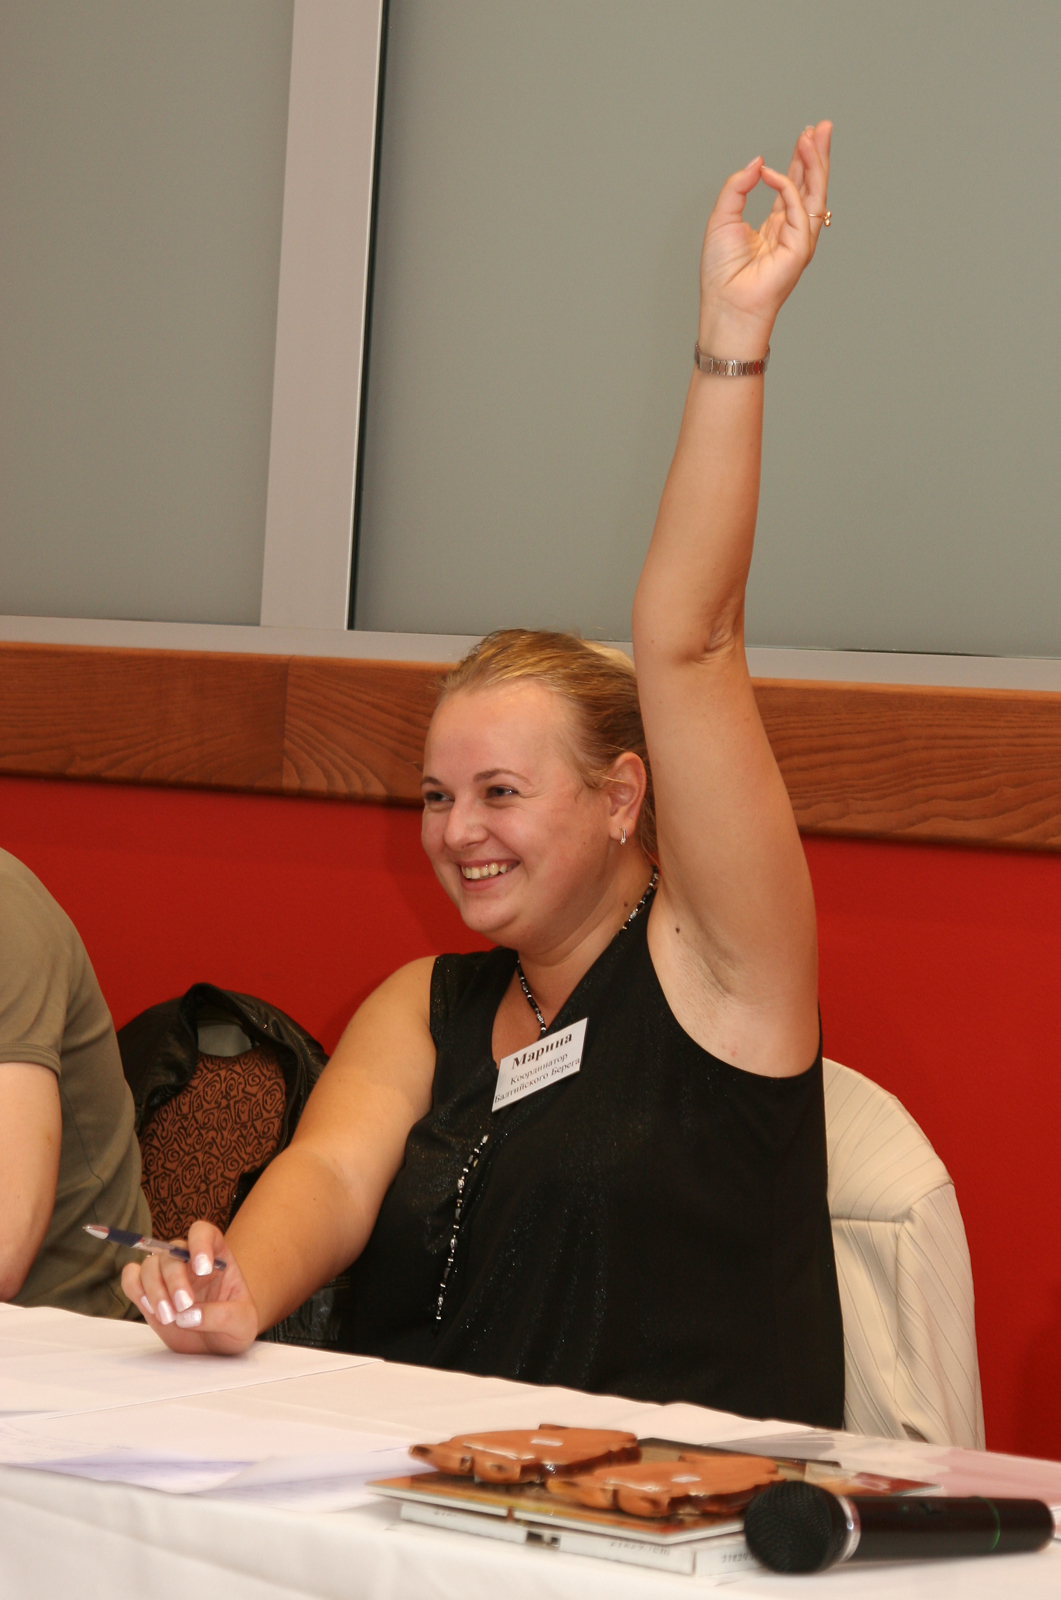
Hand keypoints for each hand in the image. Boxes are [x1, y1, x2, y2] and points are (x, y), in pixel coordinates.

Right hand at [121, 1219, 258, 1355]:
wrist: (218, 1344)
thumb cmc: (235, 1326)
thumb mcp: (243, 1323)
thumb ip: (223, 1317)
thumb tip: (188, 1316)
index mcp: (217, 1256)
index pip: (203, 1232)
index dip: (200, 1243)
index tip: (203, 1269)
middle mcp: (188, 1261)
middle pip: (172, 1252)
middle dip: (175, 1280)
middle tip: (184, 1305)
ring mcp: (166, 1276)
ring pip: (150, 1265)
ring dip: (154, 1289)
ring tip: (168, 1317)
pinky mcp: (148, 1293)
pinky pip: (131, 1278)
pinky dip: (135, 1289)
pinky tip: (150, 1308)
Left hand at [698, 121, 831, 356]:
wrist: (726, 304)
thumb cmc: (721, 273)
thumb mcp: (722, 218)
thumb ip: (737, 188)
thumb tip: (756, 164)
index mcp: (775, 226)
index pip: (792, 186)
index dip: (799, 160)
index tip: (805, 135)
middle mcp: (791, 231)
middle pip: (810, 186)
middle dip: (816, 155)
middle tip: (822, 127)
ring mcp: (799, 240)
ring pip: (814, 194)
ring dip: (816, 163)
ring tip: (815, 135)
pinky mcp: (800, 249)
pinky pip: (798, 209)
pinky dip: (788, 188)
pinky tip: (773, 173)